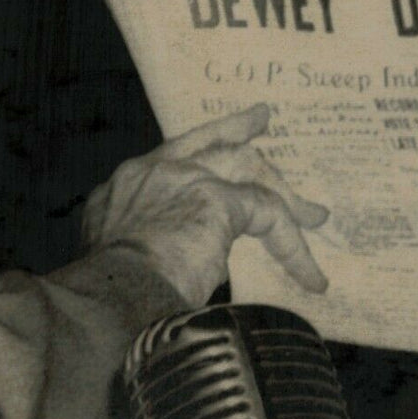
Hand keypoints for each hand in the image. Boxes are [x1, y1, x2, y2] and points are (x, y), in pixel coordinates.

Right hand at [82, 104, 328, 306]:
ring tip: (312, 214)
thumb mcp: (114, 257)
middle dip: (237, 130)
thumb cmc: (105, 294)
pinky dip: (293, 248)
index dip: (194, 148)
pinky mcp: (217, 201)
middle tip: (259, 119)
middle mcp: (152, 172)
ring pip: (246, 168)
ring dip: (282, 193)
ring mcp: (185, 180)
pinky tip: (311, 276)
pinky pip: (270, 215)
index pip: (167, 158)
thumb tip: (170, 262)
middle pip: (208, 143)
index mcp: (124, 187)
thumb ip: (143, 244)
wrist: (106, 299)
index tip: (210, 146)